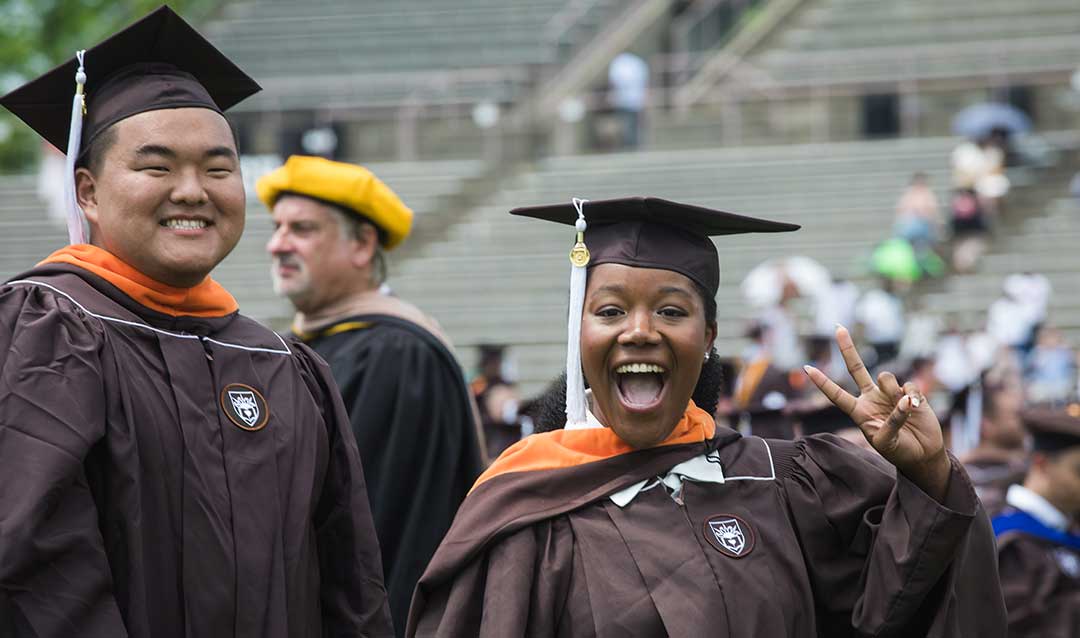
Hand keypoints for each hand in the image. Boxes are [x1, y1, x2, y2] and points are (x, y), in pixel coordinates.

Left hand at [804, 326, 950, 501]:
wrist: (923, 453)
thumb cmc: (899, 451)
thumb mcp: (887, 441)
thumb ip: (892, 421)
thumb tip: (903, 400)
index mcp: (859, 411)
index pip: (837, 395)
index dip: (823, 382)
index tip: (807, 368)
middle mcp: (872, 398)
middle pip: (857, 368)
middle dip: (847, 348)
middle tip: (838, 327)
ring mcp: (890, 393)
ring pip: (885, 376)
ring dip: (892, 390)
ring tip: (904, 408)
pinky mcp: (910, 392)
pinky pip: (909, 385)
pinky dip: (912, 396)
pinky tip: (917, 408)